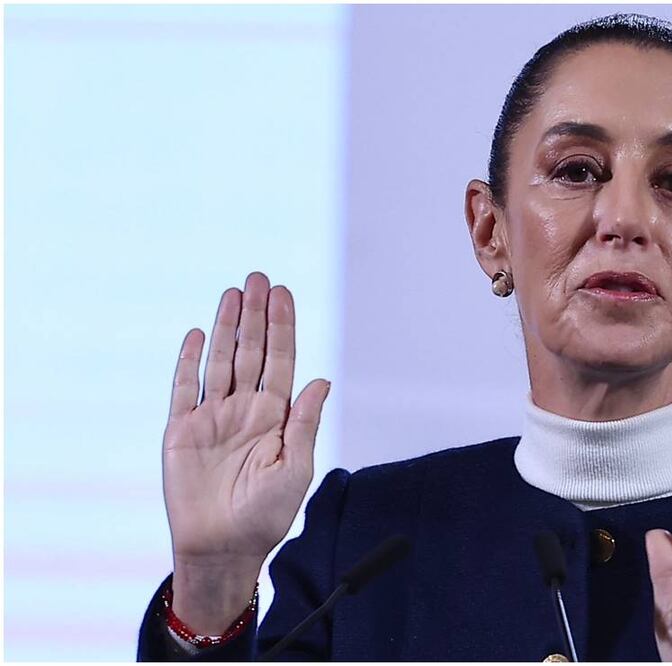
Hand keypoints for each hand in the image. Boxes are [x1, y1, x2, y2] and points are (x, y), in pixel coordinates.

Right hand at [163, 271, 329, 567]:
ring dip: (225, 327)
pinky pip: (184, 388)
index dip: (283, 327)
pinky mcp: (181, 431)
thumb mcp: (296, 467)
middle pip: (251, 351)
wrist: (223, 549)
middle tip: (258, 277)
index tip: (284, 293)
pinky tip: (195, 333)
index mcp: (276, 416)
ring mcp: (213, 417)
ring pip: (220, 361)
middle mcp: (246, 410)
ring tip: (233, 292)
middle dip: (256, 315)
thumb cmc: (266, 515)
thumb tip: (322, 379)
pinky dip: (188, 361)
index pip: (281, 360)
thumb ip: (305, 422)